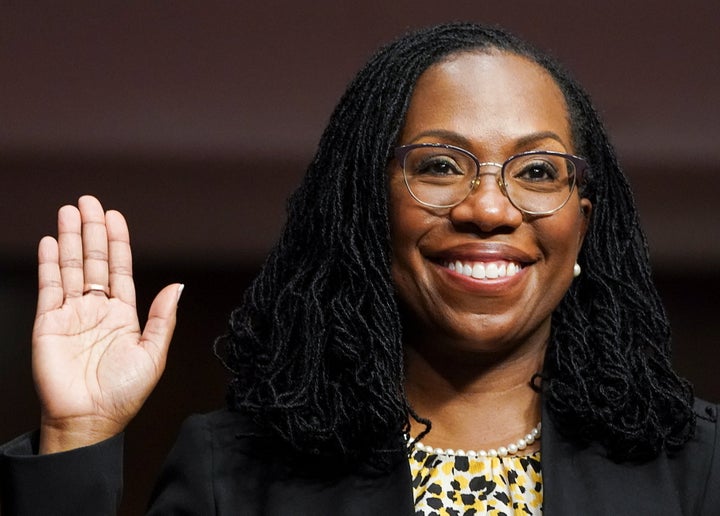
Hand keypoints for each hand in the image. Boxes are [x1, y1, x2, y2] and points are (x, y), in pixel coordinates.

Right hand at [32, 195, 182, 453]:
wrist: (88, 420)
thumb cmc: (123, 393)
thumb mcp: (153, 353)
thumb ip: (164, 317)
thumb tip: (178, 285)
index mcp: (124, 314)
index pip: (120, 268)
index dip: (118, 241)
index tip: (114, 216)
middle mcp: (97, 309)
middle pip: (95, 260)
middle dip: (92, 230)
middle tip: (89, 201)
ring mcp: (72, 314)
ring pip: (72, 267)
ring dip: (70, 239)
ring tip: (69, 211)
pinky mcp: (48, 323)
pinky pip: (50, 287)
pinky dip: (49, 264)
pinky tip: (49, 243)